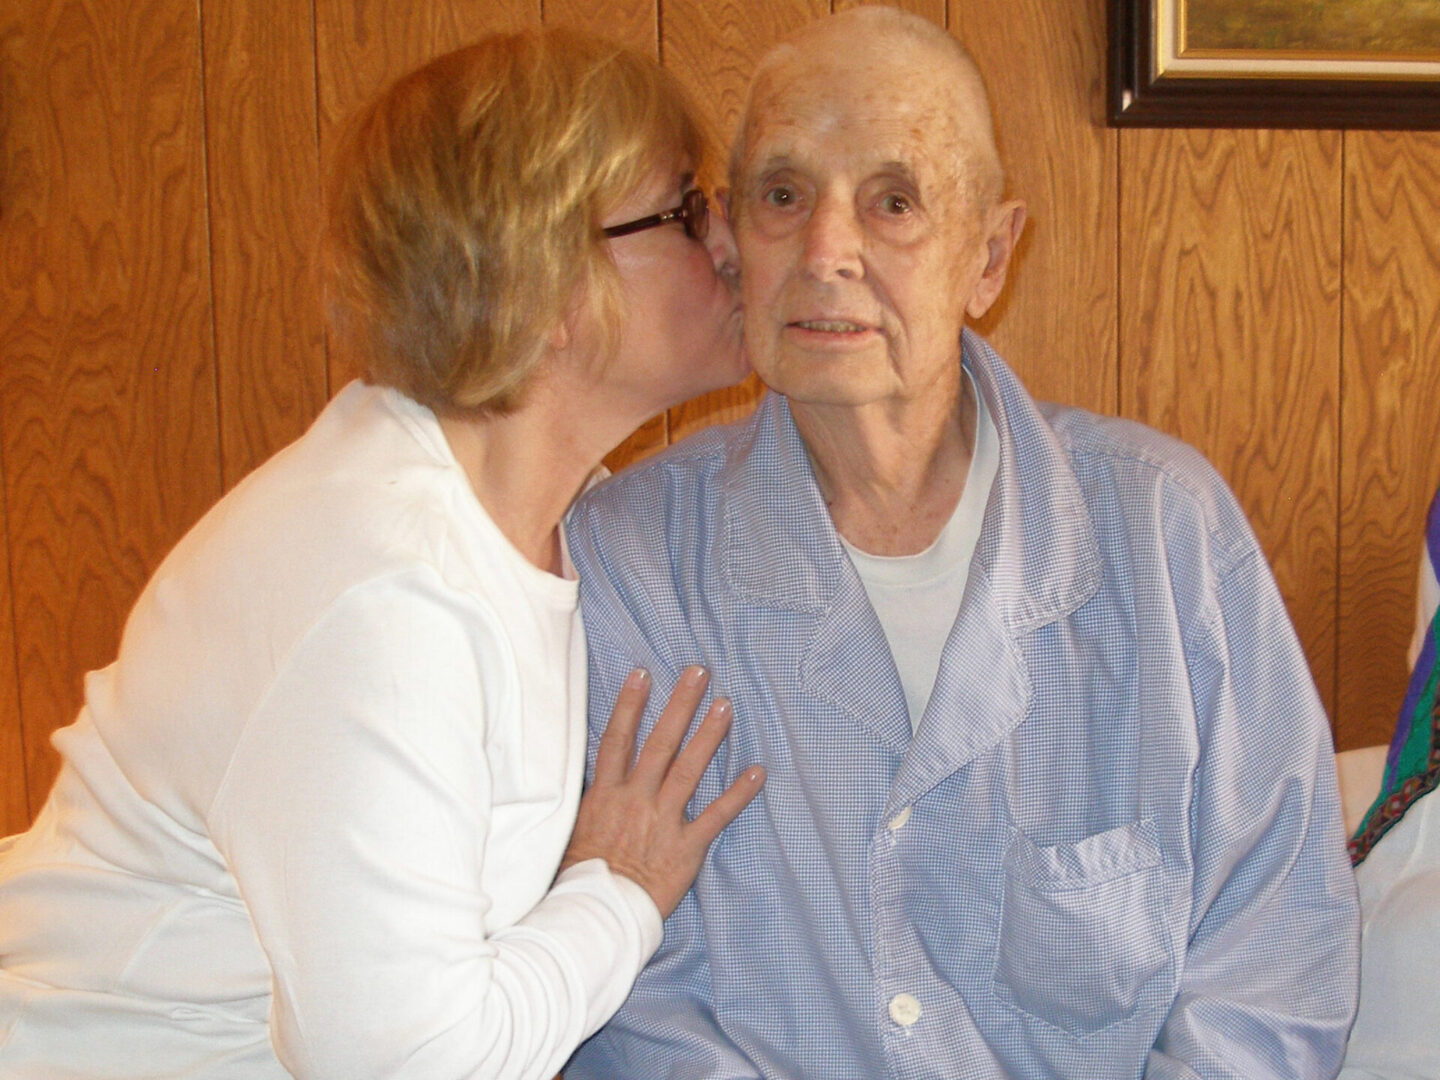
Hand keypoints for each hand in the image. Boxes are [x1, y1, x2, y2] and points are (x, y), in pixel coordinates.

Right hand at [561, 666, 764, 917]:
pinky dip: (738, 794)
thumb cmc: (578, 878)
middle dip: (679, 705)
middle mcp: (635, 799)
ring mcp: (662, 820)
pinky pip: (716, 815)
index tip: (643, 674)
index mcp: (604, 794)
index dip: (630, 704)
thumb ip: (588, 802)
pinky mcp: (685, 846)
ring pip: (688, 768)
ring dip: (708, 735)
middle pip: (659, 742)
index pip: (618, 739)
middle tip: (697, 672)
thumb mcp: (570, 831)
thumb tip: (592, 779)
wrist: (595, 914)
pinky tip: (756, 773)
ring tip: (724, 705)